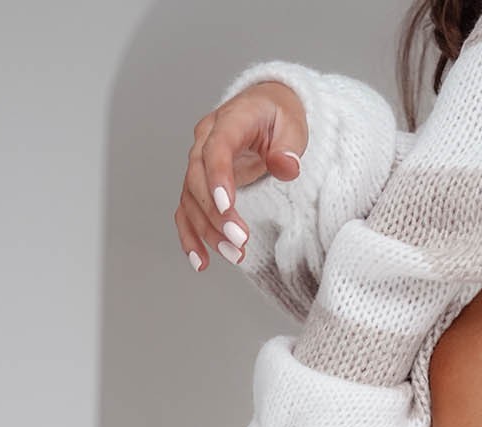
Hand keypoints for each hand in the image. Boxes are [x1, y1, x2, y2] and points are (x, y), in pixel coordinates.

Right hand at [176, 80, 307, 270]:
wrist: (268, 109)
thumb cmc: (280, 117)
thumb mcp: (293, 126)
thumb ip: (288, 147)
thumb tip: (286, 166)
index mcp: (228, 121)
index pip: (215, 150)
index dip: (217, 178)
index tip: (226, 207)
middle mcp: (205, 141)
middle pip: (197, 179)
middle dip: (215, 215)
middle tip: (239, 241)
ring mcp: (199, 163)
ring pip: (191, 200)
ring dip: (208, 231)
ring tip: (235, 255)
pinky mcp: (201, 184)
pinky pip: (188, 211)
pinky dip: (191, 236)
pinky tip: (202, 261)